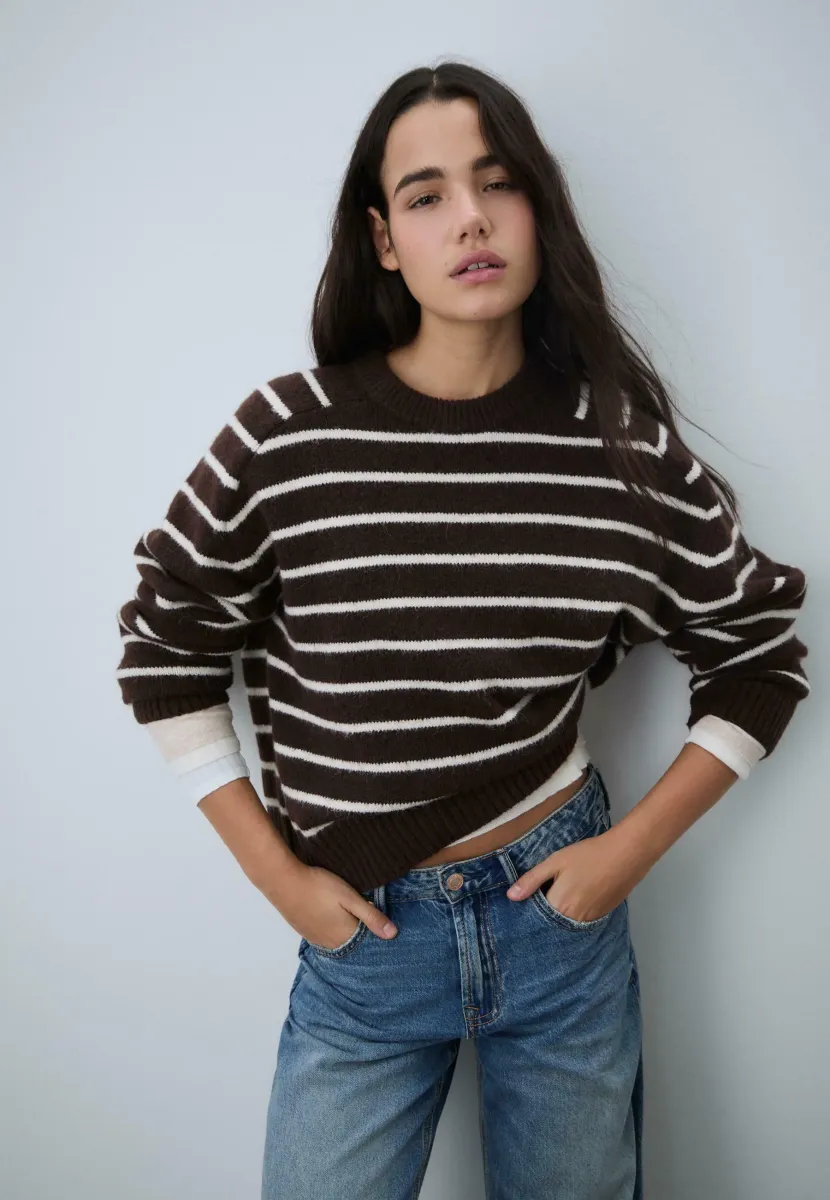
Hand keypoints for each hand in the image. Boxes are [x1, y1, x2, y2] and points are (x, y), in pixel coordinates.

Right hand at [273, 864, 397, 948]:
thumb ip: (371, 916)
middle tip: (370, 917)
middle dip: (363, 934)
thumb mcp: (349, 897)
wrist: (284, 881)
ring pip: (339, 941)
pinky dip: (335, 932)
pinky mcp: (306, 932)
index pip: (368, 942)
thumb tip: (393, 934)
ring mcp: (317, 939)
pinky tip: (335, 919)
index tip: (384, 923)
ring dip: (347, 932)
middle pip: (354, 943)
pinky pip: (326, 938)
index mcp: (345, 935)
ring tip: (352, 917)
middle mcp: (331, 943)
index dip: (377, 933)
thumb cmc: (319, 886)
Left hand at [505, 826, 648, 922]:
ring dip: (559, 914)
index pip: (535, 917)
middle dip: (543, 914)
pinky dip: (573, 913)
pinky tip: (575, 898)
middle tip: (541, 896)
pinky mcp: (602, 916)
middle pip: (551, 923)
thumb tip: (511, 897)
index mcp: (559, 906)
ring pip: (566, 923)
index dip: (529, 909)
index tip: (524, 900)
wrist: (626, 854)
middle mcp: (573, 920)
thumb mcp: (555, 861)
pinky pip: (580, 921)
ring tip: (557, 897)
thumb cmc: (588, 855)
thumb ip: (532, 880)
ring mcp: (590, 921)